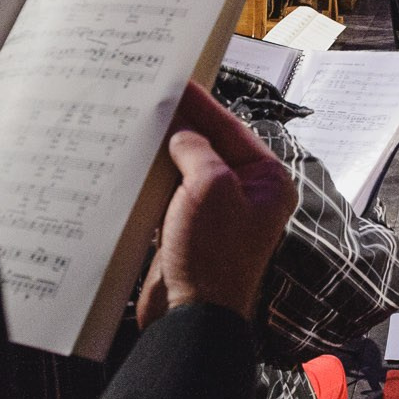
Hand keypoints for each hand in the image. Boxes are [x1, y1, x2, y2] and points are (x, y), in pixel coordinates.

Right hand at [136, 83, 296, 327]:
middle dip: (181, 126)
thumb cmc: (212, 256)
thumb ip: (195, 149)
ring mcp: (218, 214)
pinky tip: (131, 162)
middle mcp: (247, 194)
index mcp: (266, 180)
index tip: (177, 81)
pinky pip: (170, 194)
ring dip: (163, 152)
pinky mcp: (189, 231)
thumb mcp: (209, 187)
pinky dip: (153, 179)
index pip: (231, 128)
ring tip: (136, 123)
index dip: (202, 104)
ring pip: (187, 169)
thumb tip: (180, 132)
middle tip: (152, 97)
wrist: (192, 318)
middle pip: (209, 146)